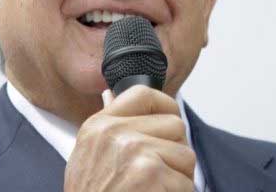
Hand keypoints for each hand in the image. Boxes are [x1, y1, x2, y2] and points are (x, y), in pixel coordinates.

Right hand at [64, 85, 195, 190]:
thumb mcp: (89, 158)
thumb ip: (110, 131)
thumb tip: (117, 98)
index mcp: (97, 126)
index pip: (143, 94)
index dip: (165, 107)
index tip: (170, 123)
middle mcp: (112, 133)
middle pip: (174, 125)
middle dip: (175, 153)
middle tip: (158, 176)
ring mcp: (132, 150)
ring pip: (186, 155)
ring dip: (178, 180)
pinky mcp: (149, 172)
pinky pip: (186, 182)